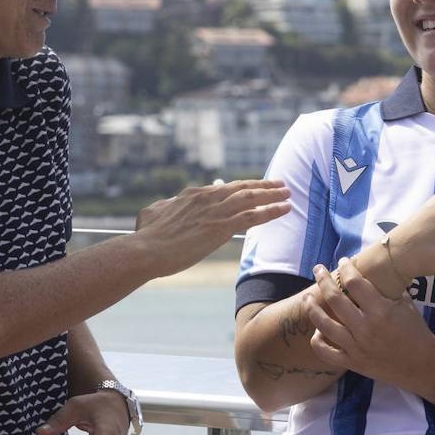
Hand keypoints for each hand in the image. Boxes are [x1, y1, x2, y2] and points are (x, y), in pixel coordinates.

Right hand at [135, 179, 290, 277]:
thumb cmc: (146, 236)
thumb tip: (165, 206)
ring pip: (251, 198)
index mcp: (192, 195)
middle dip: (263, 185)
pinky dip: (271, 211)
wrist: (146, 250)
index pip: (223, 188)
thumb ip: (164, 207)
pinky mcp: (221, 227)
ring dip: (272, 194)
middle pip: (242, 187)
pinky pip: (252, 216)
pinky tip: (284, 209)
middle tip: (280, 184)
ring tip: (287, 193)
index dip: (241, 187)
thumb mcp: (151, 213)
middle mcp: (207, 198)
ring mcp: (215, 211)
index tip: (253, 188)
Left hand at [305, 258, 434, 392]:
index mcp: (380, 311)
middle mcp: (365, 328)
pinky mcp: (352, 363)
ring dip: (312, 307)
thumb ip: (385, 289)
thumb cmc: (416, 331)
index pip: (354, 283)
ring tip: (308, 297)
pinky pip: (325, 352)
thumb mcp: (405, 304)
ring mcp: (356, 347)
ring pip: (323, 324)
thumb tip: (367, 272)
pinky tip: (317, 330)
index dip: (346, 268)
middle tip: (318, 269)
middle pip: (334, 298)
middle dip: (323, 279)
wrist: (423, 365)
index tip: (342, 261)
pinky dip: (317, 340)